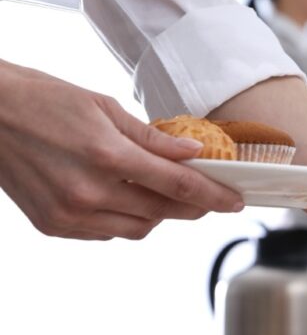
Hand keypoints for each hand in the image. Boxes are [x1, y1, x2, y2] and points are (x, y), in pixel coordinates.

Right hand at [0, 62, 241, 239]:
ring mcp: (69, 214)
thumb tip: (193, 153)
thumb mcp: (103, 107)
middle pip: (163, 212)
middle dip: (192, 207)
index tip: (235, 201)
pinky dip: (123, 220)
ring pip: (138, 229)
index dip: (214, 195)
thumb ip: (153, 138)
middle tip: (208, 197)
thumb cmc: (42, 100)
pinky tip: (120, 197)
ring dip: (157, 215)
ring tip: (159, 192)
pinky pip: (107, 233)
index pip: (178, 185)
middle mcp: (89, 191)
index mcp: (106, 155)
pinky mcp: (54, 226)